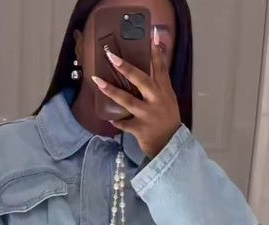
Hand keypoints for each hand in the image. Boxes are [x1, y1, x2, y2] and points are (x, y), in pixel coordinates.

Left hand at [92, 30, 181, 158]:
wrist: (170, 145)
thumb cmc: (168, 120)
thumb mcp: (168, 100)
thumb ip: (159, 86)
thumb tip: (147, 69)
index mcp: (164, 91)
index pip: (161, 68)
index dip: (157, 51)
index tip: (153, 35)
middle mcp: (156, 100)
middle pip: (141, 80)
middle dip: (126, 68)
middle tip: (112, 57)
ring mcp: (148, 115)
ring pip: (127, 100)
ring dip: (111, 91)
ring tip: (98, 81)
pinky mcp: (140, 129)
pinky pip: (124, 123)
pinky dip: (116, 121)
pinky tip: (109, 117)